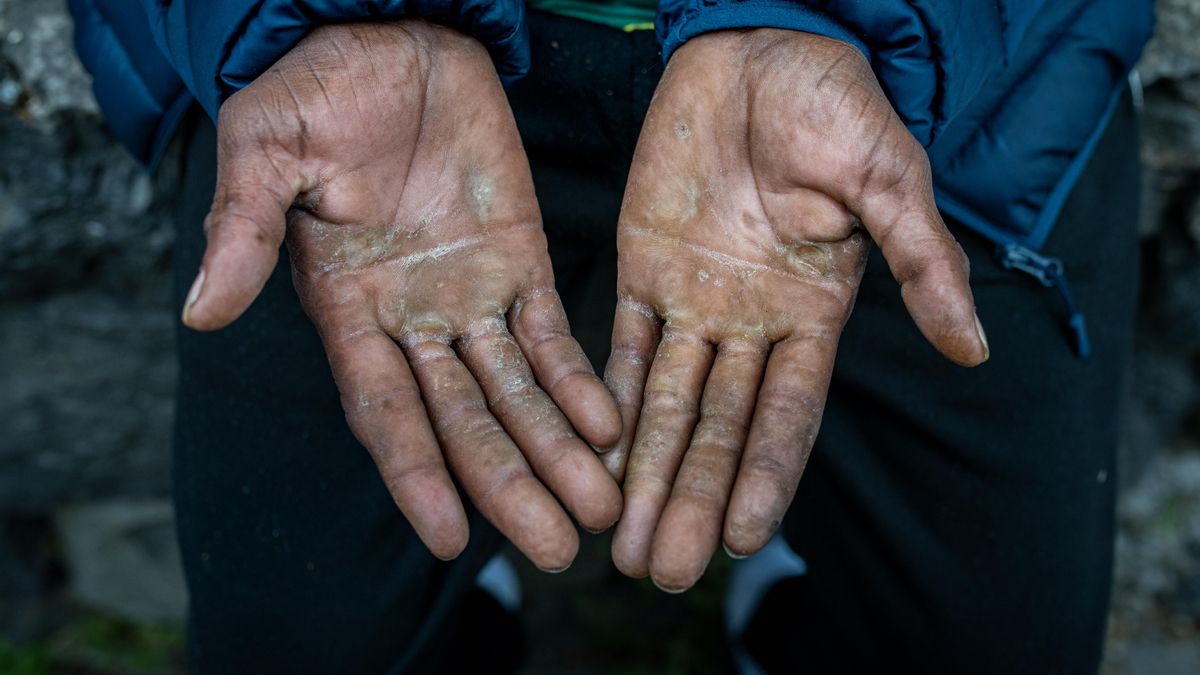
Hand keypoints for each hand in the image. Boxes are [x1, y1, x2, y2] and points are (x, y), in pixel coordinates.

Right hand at [181, 21, 621, 569]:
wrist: (387, 32)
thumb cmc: (315, 88)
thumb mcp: (265, 148)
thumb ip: (244, 229)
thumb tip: (200, 310)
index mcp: (346, 308)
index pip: (384, 410)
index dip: (415, 473)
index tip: (450, 538)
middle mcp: (412, 319)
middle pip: (463, 421)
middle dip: (507, 485)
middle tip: (555, 550)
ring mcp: (470, 293)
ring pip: (516, 392)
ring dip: (557, 451)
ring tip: (598, 510)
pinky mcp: (520, 256)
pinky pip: (551, 332)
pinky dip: (578, 379)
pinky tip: (610, 426)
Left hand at [605, 29, 988, 590]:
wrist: (760, 47)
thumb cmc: (835, 105)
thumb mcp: (889, 181)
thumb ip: (919, 265)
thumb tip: (970, 351)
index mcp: (813, 313)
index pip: (786, 413)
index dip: (762, 474)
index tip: (738, 538)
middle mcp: (751, 322)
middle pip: (717, 426)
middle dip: (689, 496)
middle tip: (662, 570)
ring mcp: (694, 299)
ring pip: (664, 401)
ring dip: (642, 470)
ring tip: (621, 541)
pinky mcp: (642, 267)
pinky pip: (622, 342)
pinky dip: (605, 397)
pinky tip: (590, 453)